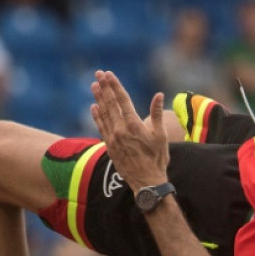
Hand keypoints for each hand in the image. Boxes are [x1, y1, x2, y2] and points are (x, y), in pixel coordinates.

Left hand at [90, 70, 169, 191]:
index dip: (115, 85)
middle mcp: (121, 130)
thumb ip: (157, 114)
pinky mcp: (109, 146)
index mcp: (134, 125)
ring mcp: (113, 138)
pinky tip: (93, 107)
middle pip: (110, 104)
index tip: (109, 74)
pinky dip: (96, 116)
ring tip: (94, 86)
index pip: (122, 100)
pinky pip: (101, 127)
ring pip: (103, 114)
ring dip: (98, 98)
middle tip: (98, 74)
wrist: (147, 182)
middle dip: (104, 87)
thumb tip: (159, 95)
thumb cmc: (157, 159)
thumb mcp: (161, 135)